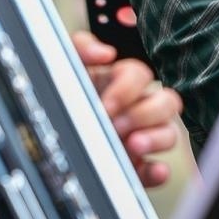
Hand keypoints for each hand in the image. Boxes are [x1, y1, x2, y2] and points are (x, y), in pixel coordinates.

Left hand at [72, 31, 181, 187]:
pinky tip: (152, 169)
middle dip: (144, 114)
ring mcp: (141, 138)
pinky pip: (159, 170)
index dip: (127, 89)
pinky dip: (159, 171)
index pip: (140, 75)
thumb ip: (82, 47)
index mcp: (120, 82)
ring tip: (132, 145)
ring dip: (155, 139)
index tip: (105, 104)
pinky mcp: (138, 168)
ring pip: (170, 133)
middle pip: (167, 102)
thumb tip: (106, 53)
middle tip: (116, 125)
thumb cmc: (61, 98)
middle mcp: (136, 108)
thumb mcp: (66, 68)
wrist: (48, 137)